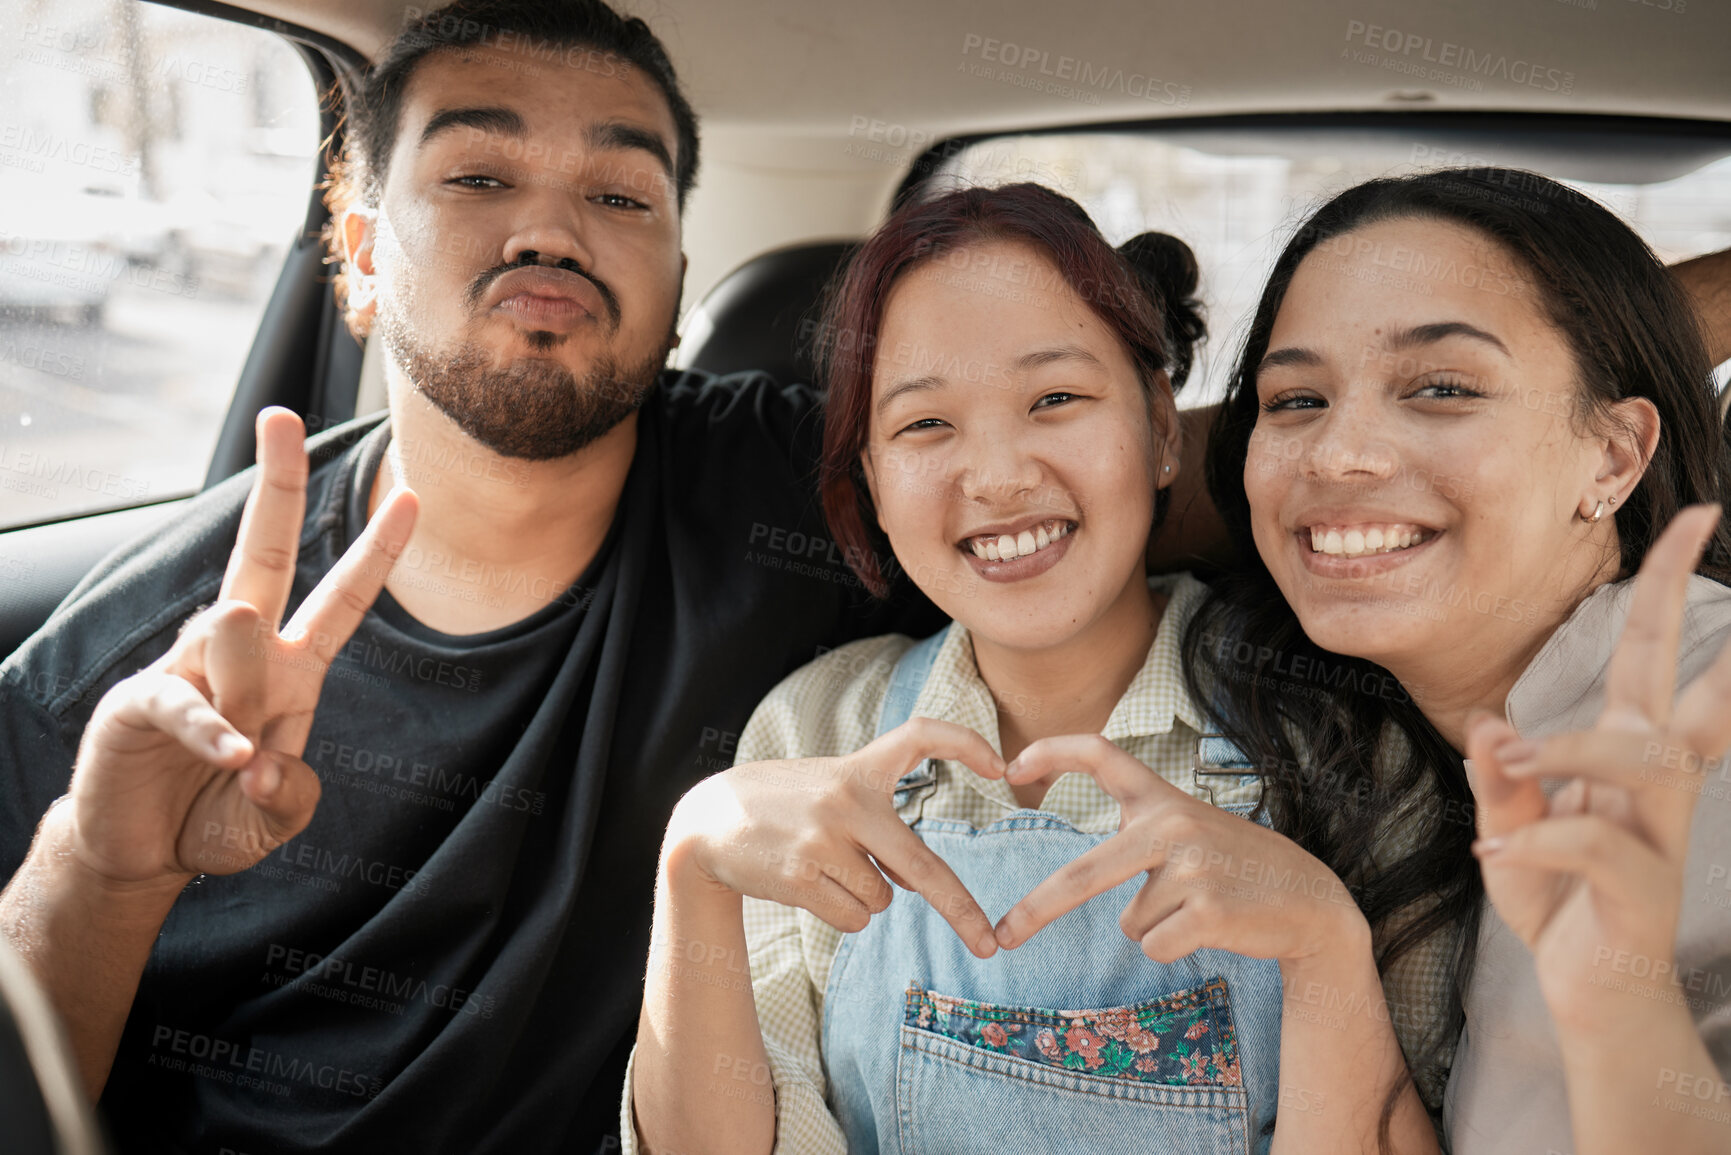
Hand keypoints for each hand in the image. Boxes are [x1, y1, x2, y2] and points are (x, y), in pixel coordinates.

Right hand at [64, 409, 417, 886]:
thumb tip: (263, 756)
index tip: (413, 496)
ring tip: (247, 740)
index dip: (377, 551)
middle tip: (282, 417)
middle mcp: (242, 654)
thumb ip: (292, 796)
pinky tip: (235, 756)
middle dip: (276, 484)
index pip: (342, 598)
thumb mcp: (277, 815)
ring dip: (245, 676)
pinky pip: (185, 701)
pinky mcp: (140, 701)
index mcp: (292, 669)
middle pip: (263, 553)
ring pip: (230, 636)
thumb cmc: (219, 815)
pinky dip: (213, 731)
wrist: (145, 852)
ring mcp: (187, 670)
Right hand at [666, 717, 1006, 957]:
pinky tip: (808, 886)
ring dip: (863, 897)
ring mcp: (821, 841)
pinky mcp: (799, 878)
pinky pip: (852, 919)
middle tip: (988, 943)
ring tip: (821, 868)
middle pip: (922, 865)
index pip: (921, 735)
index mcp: (858, 768)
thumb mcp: (829, 791)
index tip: (1000, 766)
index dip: (965, 743)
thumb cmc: (783, 804)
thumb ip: (876, 823)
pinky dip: (841, 913)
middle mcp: (845, 802)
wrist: (707, 819)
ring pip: (881, 900)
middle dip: (961, 910)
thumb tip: (915, 885)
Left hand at [993, 735, 1366, 967]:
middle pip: (1084, 873)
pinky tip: (1212, 927)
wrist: (1310, 901)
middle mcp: (1173, 825)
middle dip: (1037, 909)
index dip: (1053, 752)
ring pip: (1129, 923)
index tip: (1010, 767)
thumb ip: (1138, 837)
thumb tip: (1079, 881)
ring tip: (1200, 907)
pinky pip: (1155, 945)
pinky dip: (1174, 948)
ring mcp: (1192, 866)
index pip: (1101, 754)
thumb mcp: (1187, 834)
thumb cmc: (1234, 869)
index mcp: (1163, 799)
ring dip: (1155, 927)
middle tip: (1003, 936)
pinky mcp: (1209, 909)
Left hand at [1465, 504, 1730, 1027]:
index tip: (1694, 516)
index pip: (1646, 657)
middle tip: (1692, 528)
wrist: (1589, 993)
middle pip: (1674, 681)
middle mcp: (1651, 783)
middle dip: (1675, 601)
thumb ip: (1500, 778)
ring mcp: (1656, 833)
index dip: (1663, 588)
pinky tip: (1497, 851)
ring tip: (1507, 763)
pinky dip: (1541, 838)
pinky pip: (1597, 843)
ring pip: (1639, 759)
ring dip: (1568, 749)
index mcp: (1623, 754)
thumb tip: (1493, 724)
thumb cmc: (1557, 898)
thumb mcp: (1510, 828)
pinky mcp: (1642, 888)